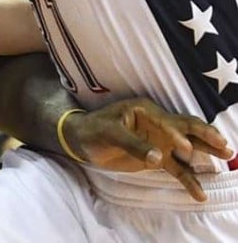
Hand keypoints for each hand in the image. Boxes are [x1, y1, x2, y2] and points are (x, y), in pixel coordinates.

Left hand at [63, 98, 232, 201]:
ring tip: (228, 158)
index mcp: (146, 111)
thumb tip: (159, 158)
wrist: (81, 140)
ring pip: (189, 148)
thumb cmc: (93, 129)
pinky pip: (177, 169)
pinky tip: (200, 193)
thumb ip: (134, 144)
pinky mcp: (157, 158)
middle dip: (207, 136)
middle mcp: (158, 124)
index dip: (177, 135)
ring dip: (207, 153)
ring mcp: (160, 141)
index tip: (185, 150)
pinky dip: (189, 179)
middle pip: (188, 129)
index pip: (168, 122)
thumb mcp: (110, 133)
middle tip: (225, 146)